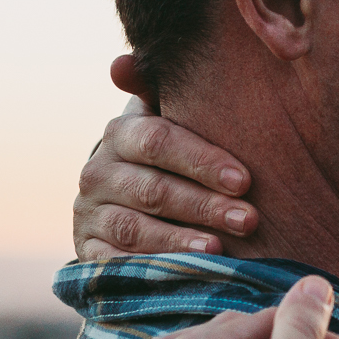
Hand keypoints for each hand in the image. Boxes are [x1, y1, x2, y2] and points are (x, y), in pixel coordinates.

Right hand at [74, 55, 261, 259]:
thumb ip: (159, 90)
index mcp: (122, 134)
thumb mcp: (170, 120)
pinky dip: (152, 269)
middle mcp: (97, 172)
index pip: (159, 142)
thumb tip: (121, 64)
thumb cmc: (171, 155)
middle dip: (205, 206)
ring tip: (220, 250)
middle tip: (249, 220)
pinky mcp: (88, 250)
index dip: (202, 161)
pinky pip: (117, 263)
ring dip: (180, 239)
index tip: (244, 180)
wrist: (126, 200)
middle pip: (154, 189)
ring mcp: (89, 213)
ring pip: (135, 228)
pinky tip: (186, 273)